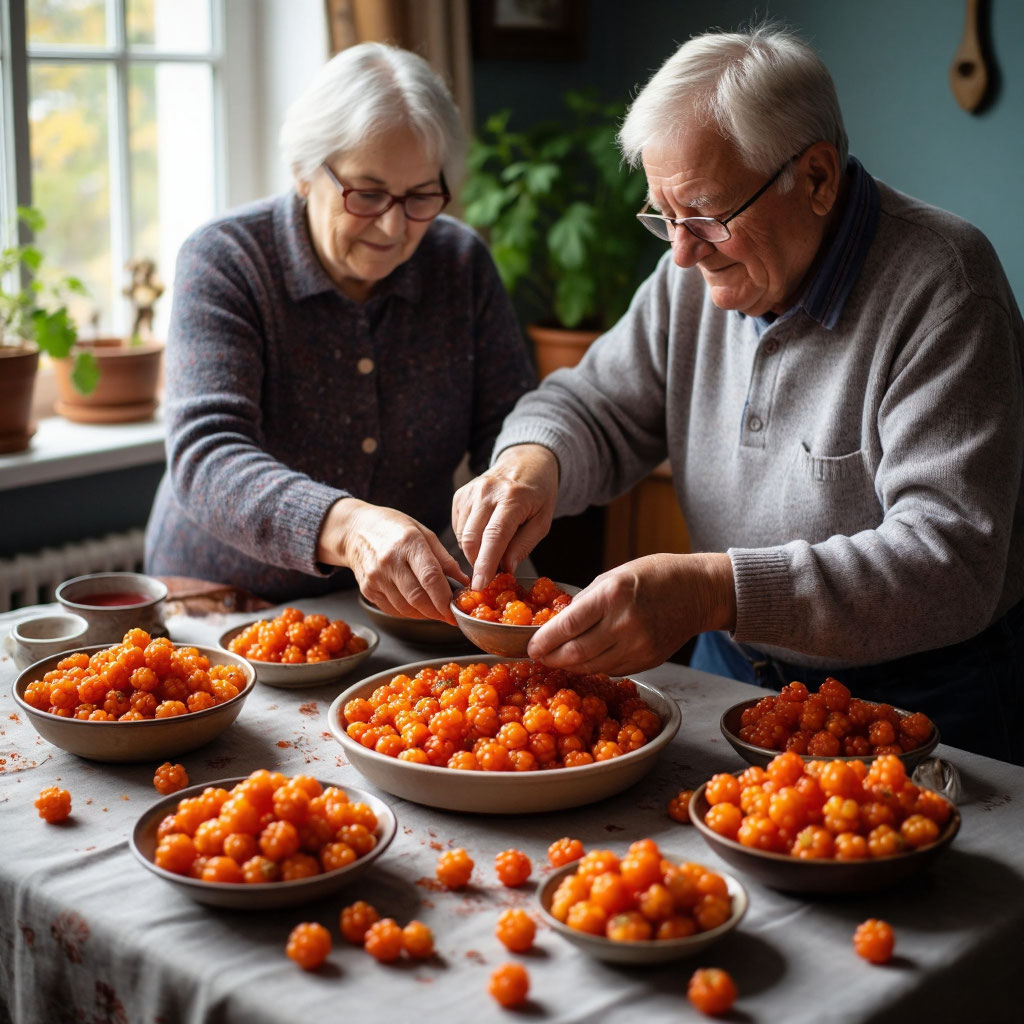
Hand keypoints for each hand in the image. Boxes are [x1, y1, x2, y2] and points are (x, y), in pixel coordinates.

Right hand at [317, 499, 466, 622]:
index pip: (430, 577)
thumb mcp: (424, 533)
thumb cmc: (394, 528)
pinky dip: (409, 612)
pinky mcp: (368, 589)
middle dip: (437, 612)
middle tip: (450, 616)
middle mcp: (389, 561)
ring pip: (405, 607)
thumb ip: (445, 559)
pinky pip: (393, 609)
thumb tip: (464, 581)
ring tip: (436, 611)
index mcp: (408, 543)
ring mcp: (376, 577)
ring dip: (425, 614)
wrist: (356, 530)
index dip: (445, 598)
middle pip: (417, 597)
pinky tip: (418, 608)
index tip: (457, 610)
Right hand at [452, 444, 559, 588]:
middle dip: (478, 563)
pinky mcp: (460, 495)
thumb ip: (523, 545)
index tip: (480, 585)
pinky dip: (469, 540)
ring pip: (462, 536)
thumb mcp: (542, 521)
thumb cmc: (538, 493)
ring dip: (474, 553)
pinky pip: (458, 528)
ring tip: (492, 552)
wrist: (525, 461)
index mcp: (512, 498)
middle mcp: (487, 492)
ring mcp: (470, 492)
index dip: (486, 564)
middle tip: (491, 575)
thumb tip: (506, 569)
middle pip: (472, 538)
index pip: (494, 536)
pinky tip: (483, 536)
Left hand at [526, 552, 736, 674]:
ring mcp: (638, 646)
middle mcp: (625, 623)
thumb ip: (586, 601)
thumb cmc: (654, 575)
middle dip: (552, 658)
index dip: (544, 641)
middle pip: (576, 654)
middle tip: (540, 657)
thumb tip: (558, 625)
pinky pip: (611, 670)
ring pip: (592, 667)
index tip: (531, 647)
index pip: (567, 626)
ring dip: (570, 666)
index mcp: (612, 595)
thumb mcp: (614, 575)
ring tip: (558, 660)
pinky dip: (594, 667)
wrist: (698, 591)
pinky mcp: (648, 661)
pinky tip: (586, 660)